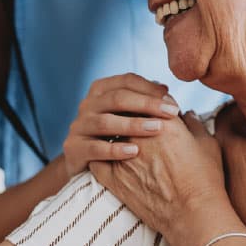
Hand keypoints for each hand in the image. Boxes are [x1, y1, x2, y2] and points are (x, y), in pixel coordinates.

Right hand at [63, 73, 179, 176]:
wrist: (88, 165)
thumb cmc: (116, 136)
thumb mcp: (129, 116)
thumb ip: (144, 103)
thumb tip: (165, 91)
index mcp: (101, 91)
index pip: (126, 81)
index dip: (149, 88)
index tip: (171, 100)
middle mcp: (87, 105)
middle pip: (117, 98)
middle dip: (147, 104)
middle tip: (172, 113)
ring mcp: (78, 126)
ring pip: (105, 122)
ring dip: (133, 125)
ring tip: (157, 129)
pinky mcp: (73, 148)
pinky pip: (94, 148)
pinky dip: (115, 149)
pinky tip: (134, 151)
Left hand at [90, 111, 227, 245]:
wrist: (193, 215)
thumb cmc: (206, 181)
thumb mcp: (208, 145)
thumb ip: (194, 124)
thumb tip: (187, 113)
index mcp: (164, 121)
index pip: (149, 100)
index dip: (151, 103)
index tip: (152, 109)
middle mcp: (140, 134)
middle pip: (126, 113)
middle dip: (129, 114)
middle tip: (132, 120)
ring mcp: (123, 155)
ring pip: (108, 134)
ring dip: (113, 133)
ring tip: (118, 139)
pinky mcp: (113, 177)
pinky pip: (97, 160)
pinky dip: (100, 156)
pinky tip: (103, 157)